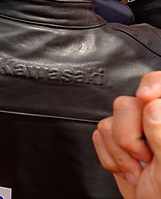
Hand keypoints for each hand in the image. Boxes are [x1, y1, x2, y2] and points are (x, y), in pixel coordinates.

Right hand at [93, 72, 160, 198]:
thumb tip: (152, 104)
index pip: (159, 85)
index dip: (151, 85)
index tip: (145, 97)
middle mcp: (154, 122)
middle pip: (127, 105)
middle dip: (129, 137)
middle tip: (145, 157)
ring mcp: (135, 132)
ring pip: (109, 121)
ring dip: (119, 152)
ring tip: (138, 169)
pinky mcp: (116, 141)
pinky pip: (98, 135)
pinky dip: (109, 157)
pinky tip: (127, 168)